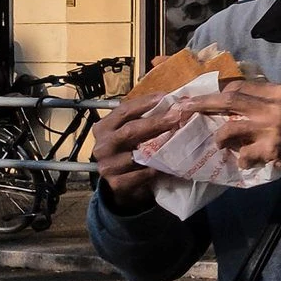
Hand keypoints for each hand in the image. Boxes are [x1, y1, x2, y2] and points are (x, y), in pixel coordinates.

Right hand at [91, 87, 183, 209]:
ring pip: (137, 154)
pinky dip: (155, 169)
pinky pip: (141, 174)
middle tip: (176, 116)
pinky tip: (168, 164)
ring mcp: (108, 166)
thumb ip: (142, 119)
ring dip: (159, 147)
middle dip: (155, 122)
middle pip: (130, 130)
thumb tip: (171, 103)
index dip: (144, 103)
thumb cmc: (127, 150)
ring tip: (178, 140)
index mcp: (103, 128)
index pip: (123, 111)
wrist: (118, 182)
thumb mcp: (128, 132)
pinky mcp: (116, 183)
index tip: (164, 97)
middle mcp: (103, 146)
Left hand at [187, 82, 280, 174]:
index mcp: (279, 92)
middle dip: (203, 104)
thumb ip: (270, 100)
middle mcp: (273, 106)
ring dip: (220, 139)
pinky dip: (242, 159)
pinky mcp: (272, 149)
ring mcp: (271, 128)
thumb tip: (243, 99)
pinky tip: (248, 162)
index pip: (241, 86)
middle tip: (184, 108)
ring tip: (220, 144)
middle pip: (230, 101)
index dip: (219, 91)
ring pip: (230, 130)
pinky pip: (244, 155)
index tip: (203, 95)